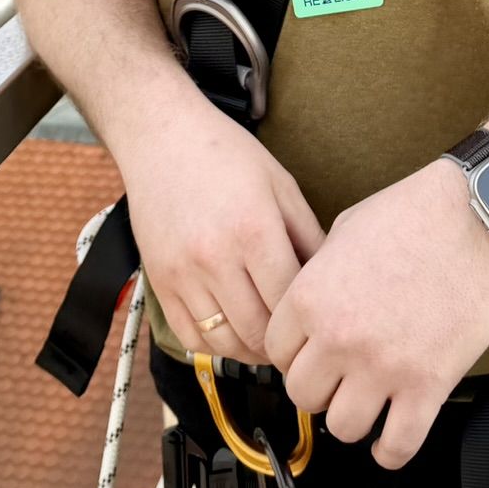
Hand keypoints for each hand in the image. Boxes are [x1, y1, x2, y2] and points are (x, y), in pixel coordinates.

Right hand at [118, 93, 325, 363]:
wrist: (162, 136)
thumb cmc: (227, 155)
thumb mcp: (281, 185)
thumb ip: (308, 236)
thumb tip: (330, 283)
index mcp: (254, 230)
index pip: (290, 303)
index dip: (309, 321)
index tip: (319, 322)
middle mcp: (215, 257)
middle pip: (258, 332)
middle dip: (283, 345)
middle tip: (298, 342)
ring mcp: (182, 273)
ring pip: (224, 342)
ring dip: (251, 351)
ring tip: (268, 341)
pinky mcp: (158, 281)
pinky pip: (189, 336)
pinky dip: (215, 345)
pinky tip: (232, 332)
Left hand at [265, 159, 488, 467]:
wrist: (479, 217)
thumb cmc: (415, 214)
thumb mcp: (344, 231)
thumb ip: (319, 275)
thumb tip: (311, 305)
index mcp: (311, 297)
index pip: (275, 351)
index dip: (293, 352)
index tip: (310, 351)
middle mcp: (339, 338)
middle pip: (302, 394)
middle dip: (318, 387)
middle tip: (337, 377)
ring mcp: (383, 367)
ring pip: (342, 427)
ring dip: (352, 417)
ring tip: (366, 402)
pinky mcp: (428, 385)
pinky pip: (398, 444)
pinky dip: (391, 451)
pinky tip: (390, 440)